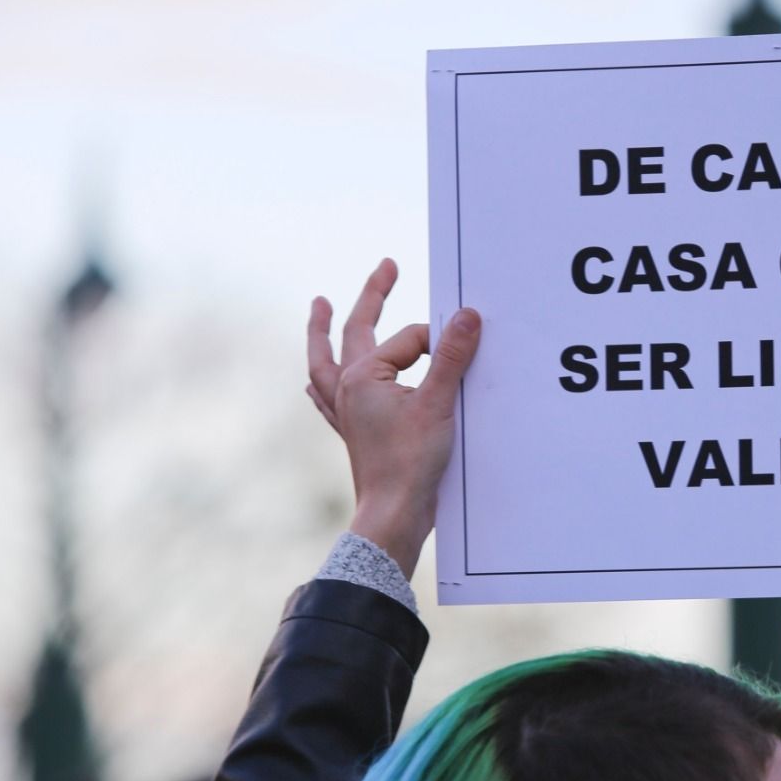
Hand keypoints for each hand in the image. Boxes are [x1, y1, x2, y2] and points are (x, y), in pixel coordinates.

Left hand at [307, 258, 480, 578]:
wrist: (394, 513)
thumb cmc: (412, 462)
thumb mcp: (439, 403)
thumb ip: (452, 356)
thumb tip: (467, 315)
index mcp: (363, 376)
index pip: (410, 341)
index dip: (441, 342)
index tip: (467, 350)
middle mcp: (346, 388)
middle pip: (355, 331)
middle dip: (373, 297)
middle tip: (387, 267)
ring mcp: (345, 410)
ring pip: (327, 361)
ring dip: (324, 332)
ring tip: (320, 306)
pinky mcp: (352, 432)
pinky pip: (327, 397)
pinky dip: (322, 382)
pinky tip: (314, 381)